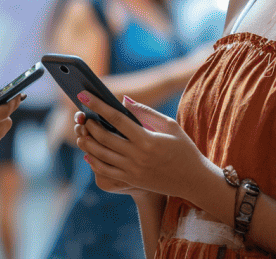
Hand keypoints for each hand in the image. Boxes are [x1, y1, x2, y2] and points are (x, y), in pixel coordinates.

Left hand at [74, 93, 215, 201]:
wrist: (193, 180)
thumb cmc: (183, 149)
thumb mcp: (170, 125)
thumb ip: (145, 112)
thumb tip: (123, 100)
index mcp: (148, 139)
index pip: (117, 119)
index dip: (98, 106)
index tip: (84, 95)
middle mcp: (137, 156)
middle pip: (105, 137)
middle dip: (90, 124)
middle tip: (82, 115)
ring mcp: (132, 170)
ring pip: (101, 155)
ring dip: (87, 142)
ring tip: (82, 131)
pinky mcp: (131, 181)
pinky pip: (106, 171)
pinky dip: (94, 160)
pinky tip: (88, 152)